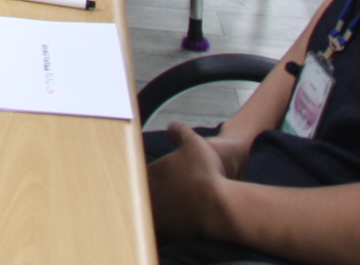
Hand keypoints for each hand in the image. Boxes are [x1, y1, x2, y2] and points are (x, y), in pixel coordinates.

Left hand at [146, 123, 239, 241]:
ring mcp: (158, 216)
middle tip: (173, 185)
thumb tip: (173, 126)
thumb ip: (180, 132)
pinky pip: (169, 225)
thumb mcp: (194, 143)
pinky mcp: (171, 232)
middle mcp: (148, 196)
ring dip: (165, 204)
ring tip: (181, 199)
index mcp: (149, 174)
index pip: (140, 170)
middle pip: (145, 191)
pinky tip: (187, 213)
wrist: (219, 207)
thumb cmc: (205, 172)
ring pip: (156, 208)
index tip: (162, 168)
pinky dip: (175, 220)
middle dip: (155, 188)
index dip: (149, 168)